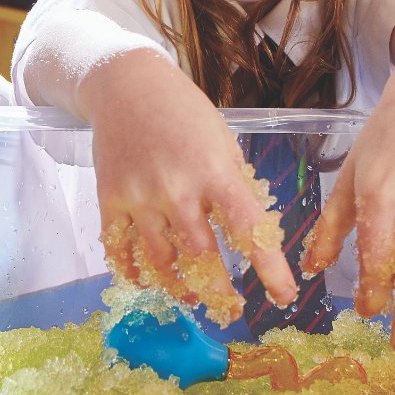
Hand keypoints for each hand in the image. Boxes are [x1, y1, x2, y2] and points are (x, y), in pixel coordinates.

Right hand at [85, 50, 297, 323]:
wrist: (125, 85)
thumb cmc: (183, 112)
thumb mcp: (223, 142)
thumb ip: (233, 186)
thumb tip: (251, 232)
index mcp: (215, 172)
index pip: (249, 229)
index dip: (270, 268)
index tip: (284, 297)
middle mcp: (177, 189)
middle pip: (201, 256)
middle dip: (218, 290)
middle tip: (229, 309)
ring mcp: (140, 197)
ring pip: (160, 261)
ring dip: (178, 286)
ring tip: (189, 295)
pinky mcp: (110, 200)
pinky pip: (119, 250)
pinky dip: (133, 272)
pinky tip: (146, 281)